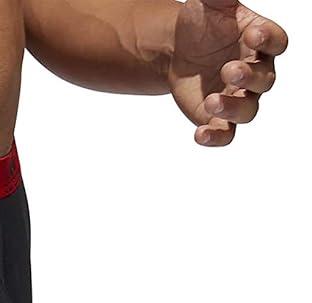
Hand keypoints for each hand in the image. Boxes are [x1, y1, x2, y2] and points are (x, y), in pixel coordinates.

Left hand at [169, 0, 287, 145]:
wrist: (176, 49)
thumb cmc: (202, 24)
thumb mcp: (210, 3)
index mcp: (259, 41)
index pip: (277, 43)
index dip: (269, 41)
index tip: (252, 36)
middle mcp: (254, 72)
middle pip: (265, 81)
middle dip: (249, 77)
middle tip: (229, 70)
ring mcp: (238, 97)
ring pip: (247, 112)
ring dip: (233, 109)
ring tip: (212, 101)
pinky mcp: (219, 119)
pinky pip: (225, 134)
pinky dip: (214, 138)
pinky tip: (199, 134)